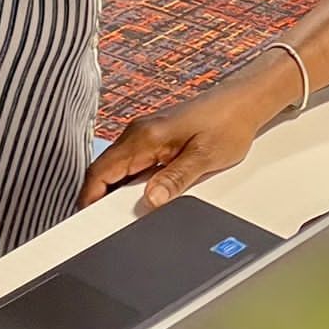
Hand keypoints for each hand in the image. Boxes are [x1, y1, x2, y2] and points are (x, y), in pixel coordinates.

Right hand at [77, 55, 297, 209]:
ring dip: (114, 191)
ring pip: (117, 168)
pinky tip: (141, 197)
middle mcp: (139, 133)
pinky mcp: (155, 139)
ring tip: (122, 216)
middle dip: (98, 198)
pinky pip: (131, 163)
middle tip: (102, 226)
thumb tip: (151, 201)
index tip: (85, 221)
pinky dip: (128, 183)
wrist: (243, 102)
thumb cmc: (227, 122)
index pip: (100, 170)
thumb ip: (175, 180)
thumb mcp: (203, 157)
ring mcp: (145, 135)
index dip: (88, 198)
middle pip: (103, 170)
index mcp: (144, 136)